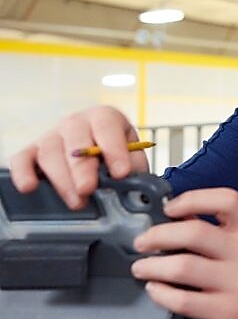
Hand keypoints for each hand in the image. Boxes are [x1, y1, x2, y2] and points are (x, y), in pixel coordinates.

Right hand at [8, 106, 148, 208]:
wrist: (94, 148)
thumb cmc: (115, 152)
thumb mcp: (132, 154)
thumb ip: (134, 165)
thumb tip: (134, 183)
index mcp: (104, 117)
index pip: (107, 127)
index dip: (114, 150)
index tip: (120, 173)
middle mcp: (75, 123)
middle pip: (75, 141)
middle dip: (83, 168)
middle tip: (88, 189)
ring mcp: (51, 136)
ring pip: (50, 153)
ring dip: (62, 179)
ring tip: (76, 201)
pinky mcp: (31, 151)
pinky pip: (21, 159)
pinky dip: (23, 173)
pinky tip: (29, 187)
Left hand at [130, 188, 237, 318]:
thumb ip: (211, 225)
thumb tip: (168, 215)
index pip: (227, 201)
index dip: (192, 200)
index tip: (169, 208)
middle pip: (194, 234)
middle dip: (157, 236)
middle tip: (142, 242)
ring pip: (183, 268)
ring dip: (151, 266)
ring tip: (142, 267)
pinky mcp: (226, 311)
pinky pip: (183, 301)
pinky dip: (160, 293)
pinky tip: (155, 288)